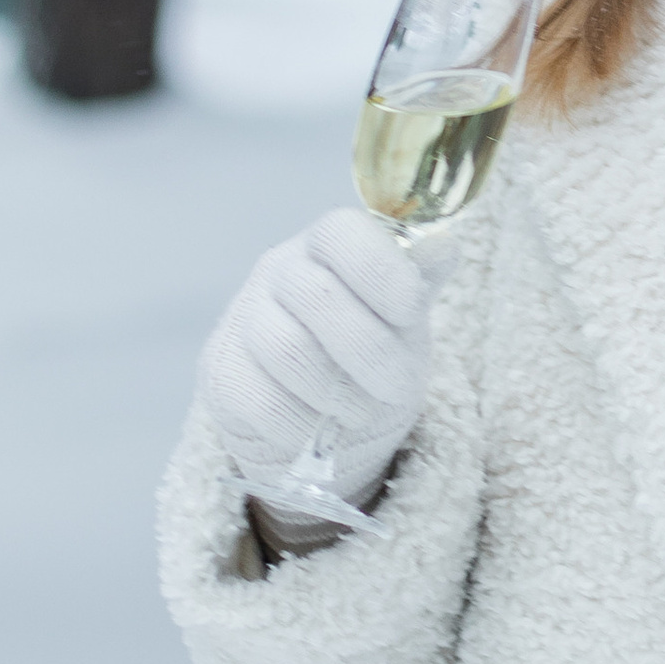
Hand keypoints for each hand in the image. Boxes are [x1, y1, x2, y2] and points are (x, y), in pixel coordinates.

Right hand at [195, 208, 432, 522]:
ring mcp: (243, 319)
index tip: (411, 312)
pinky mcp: (223, 373)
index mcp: (328, 244)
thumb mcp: (404, 313)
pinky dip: (305, 425)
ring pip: (288, 350)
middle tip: (398, 387)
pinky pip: (263, 401)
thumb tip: (441, 245)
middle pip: (318, 297)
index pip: (342, 232)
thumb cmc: (369, 350)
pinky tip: (322, 431)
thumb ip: (422, 275)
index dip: (381, 271)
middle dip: (371, 351)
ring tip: (362, 411)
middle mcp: (279, 271)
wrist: (320, 417)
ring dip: (338, 392)